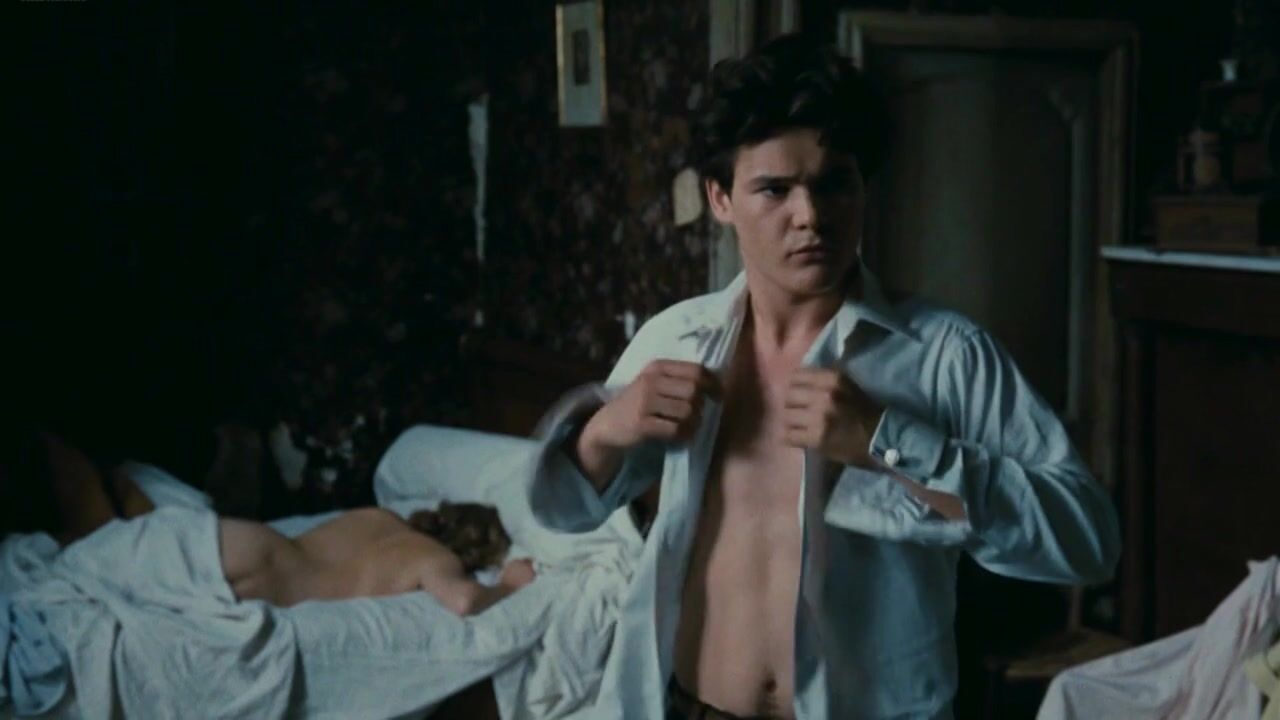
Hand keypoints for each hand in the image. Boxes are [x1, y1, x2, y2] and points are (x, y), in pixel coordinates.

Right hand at [582, 360, 719, 450]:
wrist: (607, 424)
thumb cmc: (638, 403)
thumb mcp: (654, 383)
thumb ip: (679, 379)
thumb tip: (717, 384)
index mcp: (658, 367)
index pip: (696, 370)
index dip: (713, 384)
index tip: (718, 397)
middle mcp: (651, 381)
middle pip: (694, 391)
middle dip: (702, 405)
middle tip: (698, 415)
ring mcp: (645, 402)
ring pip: (688, 411)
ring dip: (694, 423)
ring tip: (688, 427)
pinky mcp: (642, 424)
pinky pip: (676, 429)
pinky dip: (684, 435)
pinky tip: (681, 436)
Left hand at [783, 367, 883, 466]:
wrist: (883, 438)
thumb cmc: (867, 411)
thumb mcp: (849, 386)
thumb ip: (826, 380)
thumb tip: (802, 376)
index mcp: (833, 379)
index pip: (796, 376)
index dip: (793, 386)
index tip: (796, 393)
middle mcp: (824, 395)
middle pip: (788, 396)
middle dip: (789, 404)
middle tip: (794, 412)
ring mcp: (819, 417)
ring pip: (786, 416)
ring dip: (788, 422)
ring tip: (794, 426)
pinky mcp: (817, 438)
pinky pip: (789, 436)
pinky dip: (789, 438)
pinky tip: (794, 439)